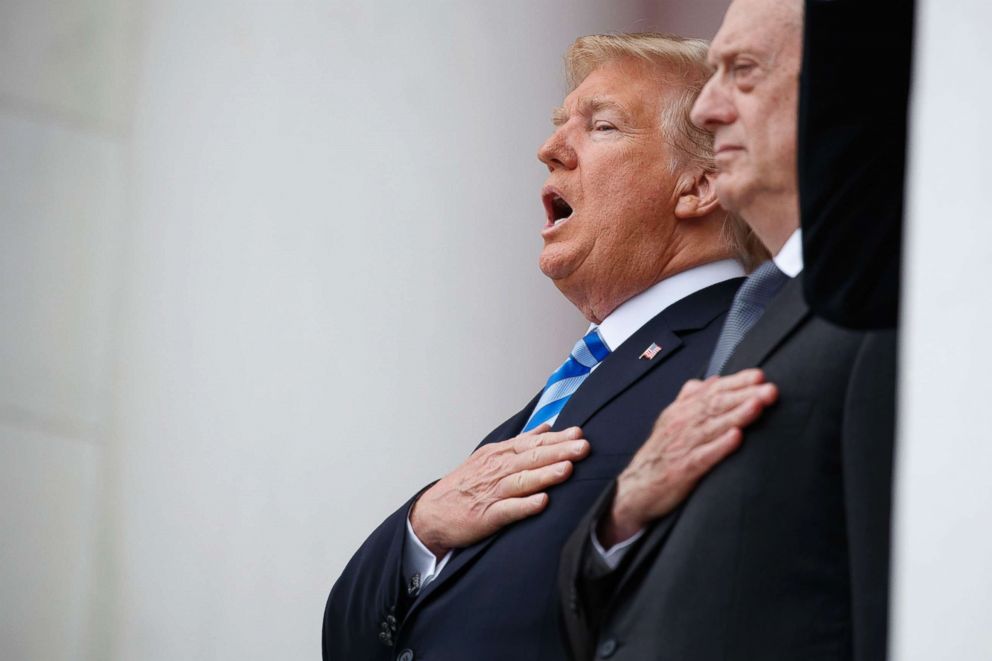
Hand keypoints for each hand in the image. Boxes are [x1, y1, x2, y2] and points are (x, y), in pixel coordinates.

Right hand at [410, 424, 589, 557]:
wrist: (432, 514)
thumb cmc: (464, 486)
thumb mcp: (489, 457)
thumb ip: (519, 443)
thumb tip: (546, 428)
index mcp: (498, 455)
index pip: (532, 443)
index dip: (556, 439)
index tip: (579, 434)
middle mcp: (496, 470)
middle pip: (531, 458)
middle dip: (558, 452)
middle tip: (583, 447)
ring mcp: (491, 493)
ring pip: (522, 481)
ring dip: (545, 475)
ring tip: (567, 469)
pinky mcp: (486, 516)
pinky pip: (508, 510)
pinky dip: (525, 505)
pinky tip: (542, 502)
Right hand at [600, 368, 777, 546]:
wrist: (637, 488)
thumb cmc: (660, 453)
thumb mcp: (671, 419)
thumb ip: (691, 398)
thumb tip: (713, 379)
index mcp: (682, 410)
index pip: (713, 390)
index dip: (737, 381)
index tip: (760, 375)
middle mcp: (683, 423)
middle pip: (717, 404)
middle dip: (744, 394)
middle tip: (770, 389)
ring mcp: (683, 445)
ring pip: (713, 426)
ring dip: (737, 414)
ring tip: (758, 405)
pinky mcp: (683, 469)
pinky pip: (704, 455)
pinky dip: (720, 446)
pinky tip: (737, 437)